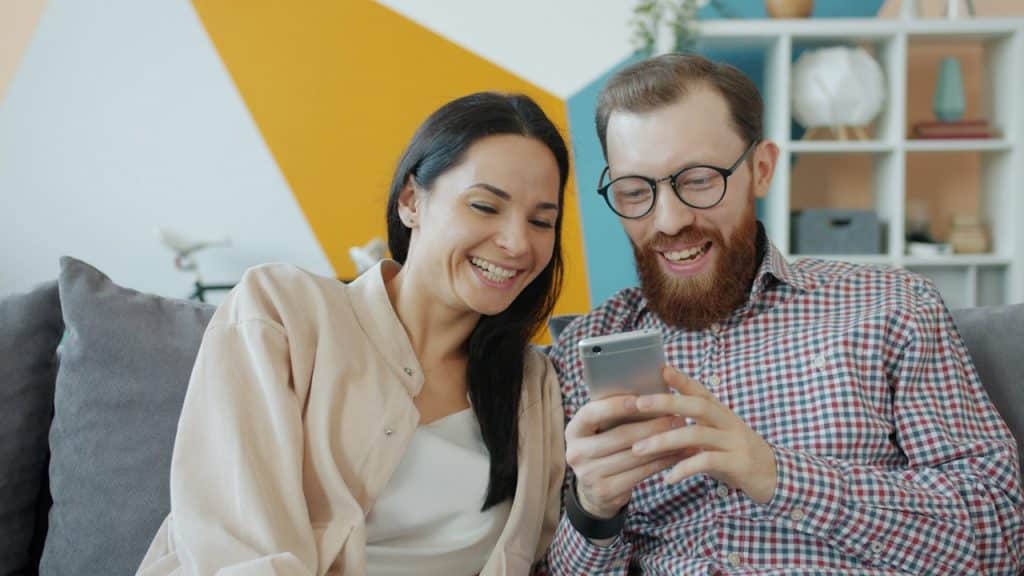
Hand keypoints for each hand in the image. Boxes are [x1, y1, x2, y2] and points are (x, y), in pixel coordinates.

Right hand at [565, 395, 690, 518]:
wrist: (593, 490)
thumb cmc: (604, 448)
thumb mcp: (600, 431)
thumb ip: (613, 415)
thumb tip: (650, 393)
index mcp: (573, 431)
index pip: (591, 414)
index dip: (614, 406)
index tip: (639, 399)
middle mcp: (576, 453)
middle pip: (619, 437)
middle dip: (652, 425)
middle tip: (677, 416)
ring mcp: (589, 475)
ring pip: (634, 456)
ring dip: (663, 444)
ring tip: (683, 434)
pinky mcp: (605, 491)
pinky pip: (640, 473)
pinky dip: (662, 462)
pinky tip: (678, 454)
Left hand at [632, 366, 777, 503]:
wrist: (774, 477)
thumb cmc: (736, 453)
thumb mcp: (718, 434)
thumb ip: (695, 425)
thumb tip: (660, 417)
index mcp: (722, 413)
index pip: (700, 391)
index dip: (681, 379)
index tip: (661, 369)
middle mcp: (729, 423)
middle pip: (697, 405)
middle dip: (667, 402)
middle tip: (638, 403)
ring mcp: (734, 442)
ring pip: (696, 435)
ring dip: (664, 441)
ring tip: (639, 449)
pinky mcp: (738, 464)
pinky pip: (707, 462)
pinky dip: (684, 469)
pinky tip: (668, 478)